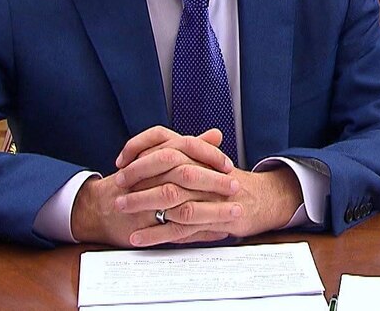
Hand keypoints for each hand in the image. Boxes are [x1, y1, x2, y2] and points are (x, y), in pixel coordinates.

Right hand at [70, 126, 239, 246]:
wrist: (99, 207)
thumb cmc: (133, 181)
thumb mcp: (158, 159)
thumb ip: (188, 147)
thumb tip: (216, 134)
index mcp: (154, 156)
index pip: (185, 147)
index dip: (208, 155)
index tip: (228, 165)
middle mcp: (148, 175)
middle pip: (185, 173)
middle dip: (213, 181)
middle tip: (234, 187)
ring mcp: (144, 202)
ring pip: (181, 205)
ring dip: (212, 210)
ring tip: (234, 213)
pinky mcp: (143, 225)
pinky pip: (174, 230)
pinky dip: (200, 233)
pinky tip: (219, 232)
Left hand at [121, 166, 302, 242]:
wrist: (263, 199)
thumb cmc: (229, 182)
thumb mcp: (206, 164)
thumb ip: (181, 158)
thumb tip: (148, 155)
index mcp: (199, 153)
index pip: (165, 141)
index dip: (140, 148)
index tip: (121, 160)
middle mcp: (204, 170)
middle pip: (166, 168)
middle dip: (138, 178)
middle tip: (117, 187)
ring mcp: (210, 195)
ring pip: (171, 197)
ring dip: (143, 204)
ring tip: (122, 210)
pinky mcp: (213, 219)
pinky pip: (180, 227)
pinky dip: (156, 233)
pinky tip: (138, 237)